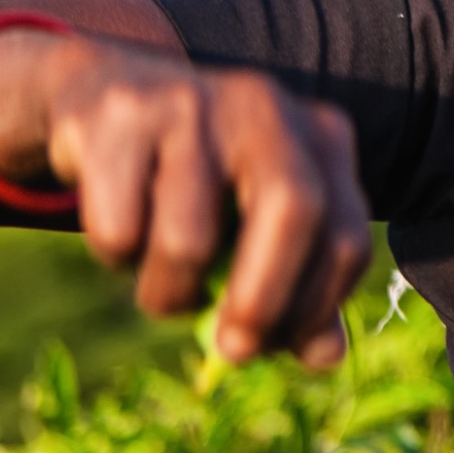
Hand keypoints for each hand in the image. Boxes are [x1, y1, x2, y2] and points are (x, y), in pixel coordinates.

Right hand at [34, 40, 370, 366]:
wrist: (106, 95)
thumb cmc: (202, 181)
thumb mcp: (259, 224)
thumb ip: (298, 288)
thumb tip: (326, 358)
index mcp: (321, 136)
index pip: (347, 236)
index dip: (318, 306)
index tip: (278, 348)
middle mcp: (267, 107)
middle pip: (292, 210)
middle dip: (263, 299)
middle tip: (234, 353)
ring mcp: (193, 103)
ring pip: (189, 238)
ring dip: (168, 293)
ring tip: (161, 284)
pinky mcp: (119, 115)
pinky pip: (118, 227)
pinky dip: (117, 255)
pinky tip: (121, 229)